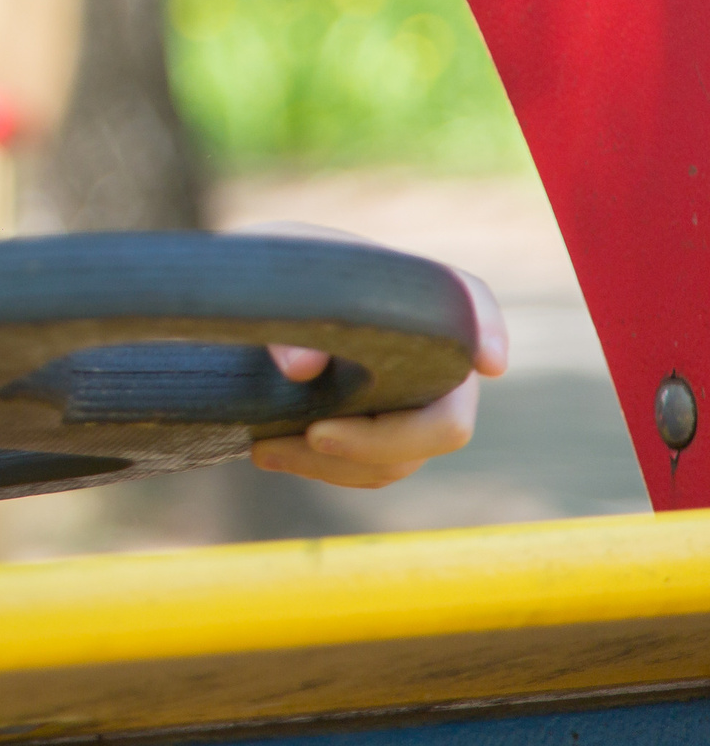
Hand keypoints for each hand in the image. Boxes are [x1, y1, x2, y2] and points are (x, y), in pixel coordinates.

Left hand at [251, 236, 509, 489]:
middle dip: (382, 441)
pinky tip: (272, 451)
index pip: (474, 304)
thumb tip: (302, 370)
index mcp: (417, 295)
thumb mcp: (268, 280)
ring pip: (404, 458)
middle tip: (315, 435)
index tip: (487, 362)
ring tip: (266, 448)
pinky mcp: (384, 433)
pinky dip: (327, 470)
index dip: (489, 333)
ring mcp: (416, 400)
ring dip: (338, 465)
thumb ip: (286, 322)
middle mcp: (433, 353)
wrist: (256, 306)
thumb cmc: (274, 276)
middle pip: (447, 420)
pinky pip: (373, 469)